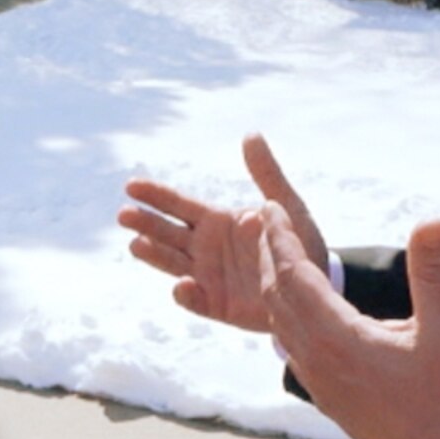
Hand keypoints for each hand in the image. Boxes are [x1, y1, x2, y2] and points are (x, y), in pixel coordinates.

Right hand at [121, 134, 328, 332]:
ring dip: (154, 255)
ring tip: (136, 244)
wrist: (315, 286)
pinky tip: (181, 284)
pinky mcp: (217, 304)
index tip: (130, 186)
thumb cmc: (298, 242)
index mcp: (216, 221)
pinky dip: (187, 294)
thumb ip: (266, 174)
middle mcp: (204, 248)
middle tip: (124, 215)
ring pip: (172, 264)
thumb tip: (250, 134)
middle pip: (166, 233)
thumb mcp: (286, 205)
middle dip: (145, 224)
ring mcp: (207, 276)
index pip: (178, 205)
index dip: (155, 195)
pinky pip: (196, 300)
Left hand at [257, 212, 439, 438]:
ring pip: (278, 320)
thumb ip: (433, 274)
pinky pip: (288, 343)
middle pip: (276, 294)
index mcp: (337, 336)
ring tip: (272, 253)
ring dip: (272, 282)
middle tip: (261, 217)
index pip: (295, 274)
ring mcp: (315, 378)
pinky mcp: (322, 393)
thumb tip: (432, 220)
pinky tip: (290, 308)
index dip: (280, 237)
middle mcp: (315, 356)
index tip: (268, 206)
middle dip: (268, 252)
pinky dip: (281, 313)